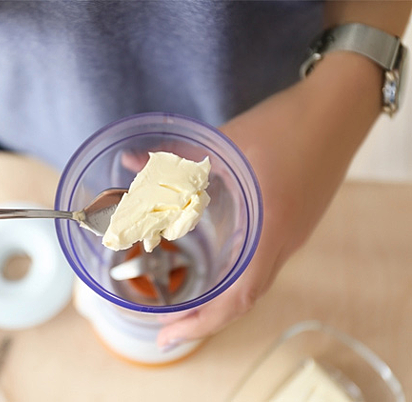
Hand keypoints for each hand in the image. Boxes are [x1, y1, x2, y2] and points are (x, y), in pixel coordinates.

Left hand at [156, 52, 382, 348]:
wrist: (341, 108)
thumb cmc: (290, 124)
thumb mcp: (228, 141)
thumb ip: (176, 156)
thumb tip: (129, 161)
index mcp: (271, 228)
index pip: (241, 297)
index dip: (204, 323)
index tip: (170, 335)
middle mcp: (285, 241)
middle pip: (246, 300)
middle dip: (206, 321)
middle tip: (168, 327)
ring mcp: (294, 234)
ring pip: (255, 284)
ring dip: (221, 302)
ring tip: (186, 306)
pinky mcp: (295, 223)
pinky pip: (263, 264)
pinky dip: (235, 279)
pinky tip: (216, 268)